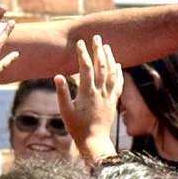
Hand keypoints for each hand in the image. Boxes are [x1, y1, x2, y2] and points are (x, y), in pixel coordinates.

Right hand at [55, 35, 122, 158]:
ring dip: (109, 58)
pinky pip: (119, 84)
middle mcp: (100, 92)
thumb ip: (62, 93)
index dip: (82, 54)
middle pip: (101, 66)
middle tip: (96, 37)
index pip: (85, 68)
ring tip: (106, 46)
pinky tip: (118, 65)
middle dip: (98, 50)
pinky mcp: (113, 102)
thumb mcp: (65, 111)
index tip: (79, 42)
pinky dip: (119, 73)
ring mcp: (108, 96)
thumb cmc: (77, 128)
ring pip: (112, 73)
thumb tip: (58, 76)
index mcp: (87, 93)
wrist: (94, 141)